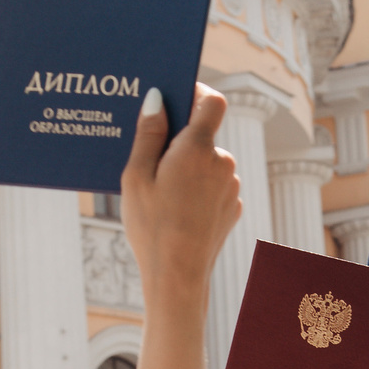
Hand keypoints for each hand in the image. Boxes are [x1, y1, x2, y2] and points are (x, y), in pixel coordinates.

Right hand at [120, 86, 240, 296]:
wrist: (178, 276)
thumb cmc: (151, 226)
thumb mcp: (136, 176)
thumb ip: (148, 134)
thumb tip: (157, 100)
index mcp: (197, 149)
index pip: (212, 101)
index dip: (198, 92)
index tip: (178, 96)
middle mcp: (222, 163)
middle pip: (204, 135)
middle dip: (181, 140)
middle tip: (151, 158)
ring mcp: (231, 186)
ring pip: (208, 163)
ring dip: (189, 168)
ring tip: (160, 191)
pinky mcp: (232, 207)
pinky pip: (214, 186)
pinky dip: (197, 189)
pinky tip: (175, 209)